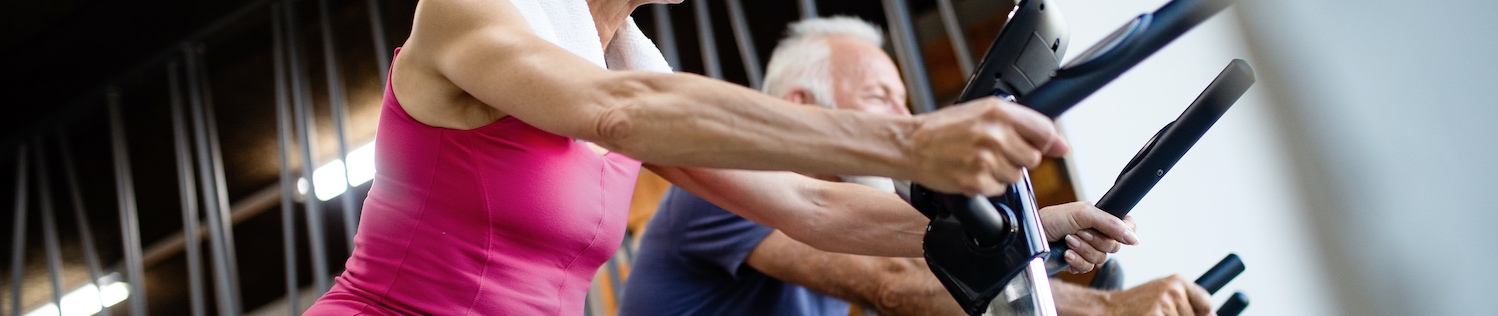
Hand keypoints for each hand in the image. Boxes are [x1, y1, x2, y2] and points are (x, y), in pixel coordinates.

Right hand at [907, 97, 1069, 194]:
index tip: (1043, 146)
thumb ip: (1023, 125)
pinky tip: (971, 172)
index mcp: (998, 111)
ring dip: (1002, 172)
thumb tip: (1061, 146)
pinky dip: (988, 185)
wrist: (910, 145)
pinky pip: (1000, 189)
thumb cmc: (944, 128)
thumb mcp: (982, 112)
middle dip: (1018, 157)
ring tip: (978, 160)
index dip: (1045, 141)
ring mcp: (985, 159)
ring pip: (1017, 176)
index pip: (1044, 130)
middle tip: (993, 151)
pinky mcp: (976, 181)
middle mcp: (994, 134)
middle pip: (1033, 157)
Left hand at [1039, 202, 1138, 272]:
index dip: (1126, 232)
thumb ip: (1110, 223)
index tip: (1117, 233)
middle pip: (1114, 245)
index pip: (1127, 226)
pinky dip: (1076, 260)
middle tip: (1079, 231)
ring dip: (1083, 249)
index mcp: (1100, 217)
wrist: (1032, 235)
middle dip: (1095, 240)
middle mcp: (1096, 233)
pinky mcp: (1077, 262)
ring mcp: (1087, 249)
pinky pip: (1088, 268)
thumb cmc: (1052, 219)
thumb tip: (1132, 237)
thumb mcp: (1083, 213)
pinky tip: (1066, 253)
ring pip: (1101, 258)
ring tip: (1068, 240)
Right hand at [1103, 275, 1214, 315]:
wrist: (1108, 309)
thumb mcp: (1163, 296)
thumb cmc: (1136, 305)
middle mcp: (1173, 289)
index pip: (1207, 304)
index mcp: (1178, 281)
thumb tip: (1213, 315)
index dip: (1201, 314)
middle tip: (1159, 313)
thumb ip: (1188, 305)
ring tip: (1152, 315)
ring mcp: (1164, 304)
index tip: (1188, 313)